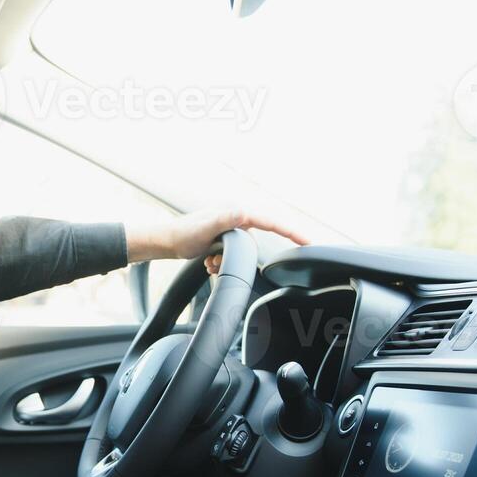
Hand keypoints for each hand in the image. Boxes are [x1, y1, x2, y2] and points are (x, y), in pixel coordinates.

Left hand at [125, 209, 309, 274]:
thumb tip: (244, 213)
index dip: (292, 232)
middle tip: (214, 263)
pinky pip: (231, 256)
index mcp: (238, 214)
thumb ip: (226, 220)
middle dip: (238, 259)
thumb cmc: (184, 234)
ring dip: (226, 262)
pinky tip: (207, 262)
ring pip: (241, 253)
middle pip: (253, 245)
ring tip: (208, 262)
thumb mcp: (206, 227)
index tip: (309, 242)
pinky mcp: (223, 240)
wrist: (166, 241)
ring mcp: (229, 230)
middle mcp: (236, 219)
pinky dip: (221, 263)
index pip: (272, 223)